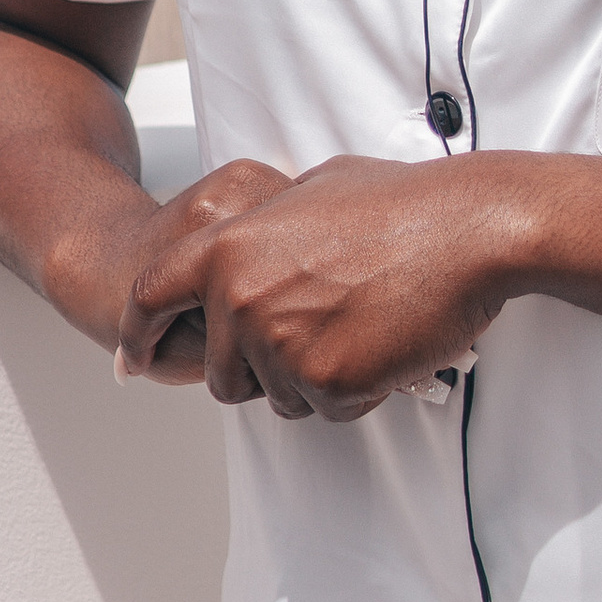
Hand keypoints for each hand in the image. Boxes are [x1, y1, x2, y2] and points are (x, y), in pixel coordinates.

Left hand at [114, 152, 525, 419]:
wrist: (467, 230)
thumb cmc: (402, 204)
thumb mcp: (312, 190)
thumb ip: (264, 224)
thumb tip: (257, 235)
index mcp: (226, 243)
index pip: (149, 297)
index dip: (138, 332)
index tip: (134, 357)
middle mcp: (239, 298)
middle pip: (222, 373)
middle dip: (260, 369)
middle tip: (318, 338)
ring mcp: (280, 344)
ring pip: (278, 397)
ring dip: (313, 379)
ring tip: (361, 326)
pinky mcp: (325, 383)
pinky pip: (326, 411)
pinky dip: (355, 392)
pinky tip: (384, 345)